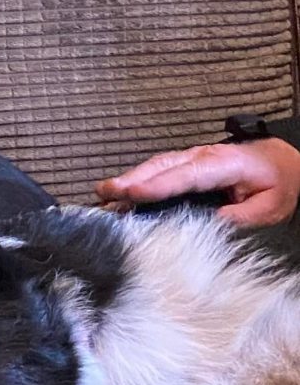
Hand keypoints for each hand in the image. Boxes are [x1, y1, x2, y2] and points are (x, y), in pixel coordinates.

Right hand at [95, 137, 299, 227]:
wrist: (288, 164)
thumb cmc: (279, 184)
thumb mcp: (267, 208)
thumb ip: (235, 218)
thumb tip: (203, 227)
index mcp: (224, 165)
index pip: (183, 176)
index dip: (155, 185)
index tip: (130, 193)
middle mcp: (205, 157)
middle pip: (161, 167)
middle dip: (131, 179)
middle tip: (103, 192)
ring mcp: (196, 158)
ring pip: (158, 166)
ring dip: (130, 178)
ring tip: (103, 192)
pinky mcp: (191, 164)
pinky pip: (162, 169)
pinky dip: (140, 178)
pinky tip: (123, 190)